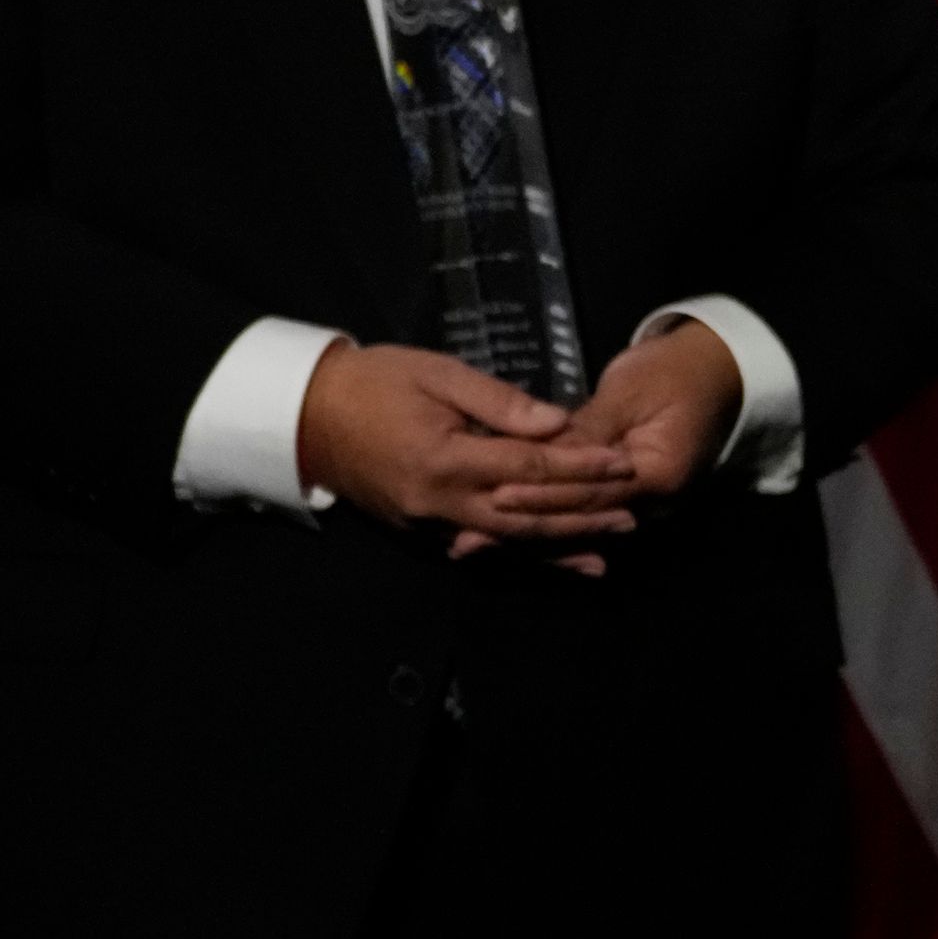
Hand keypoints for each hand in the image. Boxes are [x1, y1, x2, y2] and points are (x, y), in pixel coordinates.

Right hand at [296, 343, 638, 556]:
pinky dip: (521, 557)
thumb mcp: (438, 374)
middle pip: (526, 514)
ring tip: (608, 547)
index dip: (581, 466)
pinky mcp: (420, 533)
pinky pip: (481, 548)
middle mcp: (440, 502)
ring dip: (559, 545)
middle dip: (582, 514)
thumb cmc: (374, 382)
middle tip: (631, 511)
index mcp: (446, 459)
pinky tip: (556, 564)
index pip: (530, 466)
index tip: (623, 462)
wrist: (306, 417)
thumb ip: (501, 403)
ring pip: (507, 541)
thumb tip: (558, 424)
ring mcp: (429, 524)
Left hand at [441, 321, 743, 565]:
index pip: (592, 493)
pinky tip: (504, 538)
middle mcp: (655, 502)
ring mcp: (644, 504)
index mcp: (661, 474)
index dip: (542, 495)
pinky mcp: (628, 496)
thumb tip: (539, 455)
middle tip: (468, 542)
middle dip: (522, 529)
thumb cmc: (672, 371)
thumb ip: (587, 429)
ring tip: (473, 546)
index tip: (495, 497)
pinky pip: (582, 515)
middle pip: (580, 520)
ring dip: (525, 536)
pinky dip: (544, 524)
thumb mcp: (628, 392)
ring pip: (576, 524)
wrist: (716, 370)